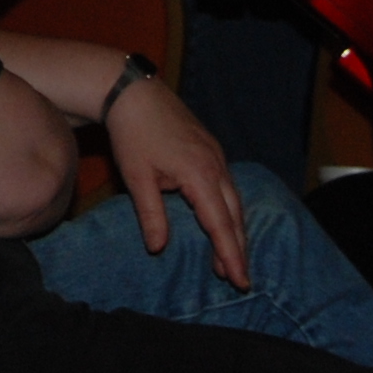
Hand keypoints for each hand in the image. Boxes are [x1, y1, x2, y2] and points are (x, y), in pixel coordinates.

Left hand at [99, 75, 252, 289]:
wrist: (132, 91)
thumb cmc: (132, 134)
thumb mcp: (137, 177)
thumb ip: (151, 214)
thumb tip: (159, 248)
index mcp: (200, 174)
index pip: (220, 224)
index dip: (230, 255)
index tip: (240, 280)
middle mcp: (215, 165)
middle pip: (235, 214)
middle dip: (238, 248)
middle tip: (240, 279)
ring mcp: (215, 154)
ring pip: (233, 199)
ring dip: (233, 229)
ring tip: (229, 258)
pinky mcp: (210, 148)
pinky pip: (227, 185)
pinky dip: (228, 208)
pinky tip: (221, 220)